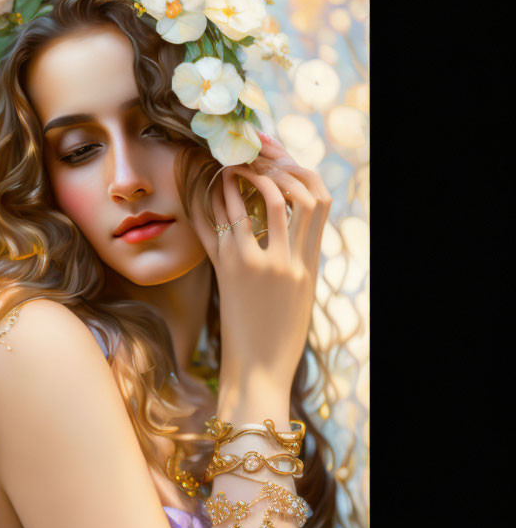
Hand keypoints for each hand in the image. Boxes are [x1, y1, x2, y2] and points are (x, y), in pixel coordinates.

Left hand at [189, 131, 331, 397]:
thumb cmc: (279, 338)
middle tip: (254, 154)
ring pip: (259, 201)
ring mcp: (260, 265)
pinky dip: (216, 201)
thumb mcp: (300, 297)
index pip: (319, 202)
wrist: (259, 373)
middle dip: (275, 165)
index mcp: (310, 265)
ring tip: (230, 166)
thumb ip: (299, 260)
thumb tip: (287, 227)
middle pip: (294, 192)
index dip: (301, 173)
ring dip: (244, 176)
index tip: (281, 163)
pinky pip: (223, 225)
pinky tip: (209, 190)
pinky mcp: (230, 273)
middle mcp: (290, 261)